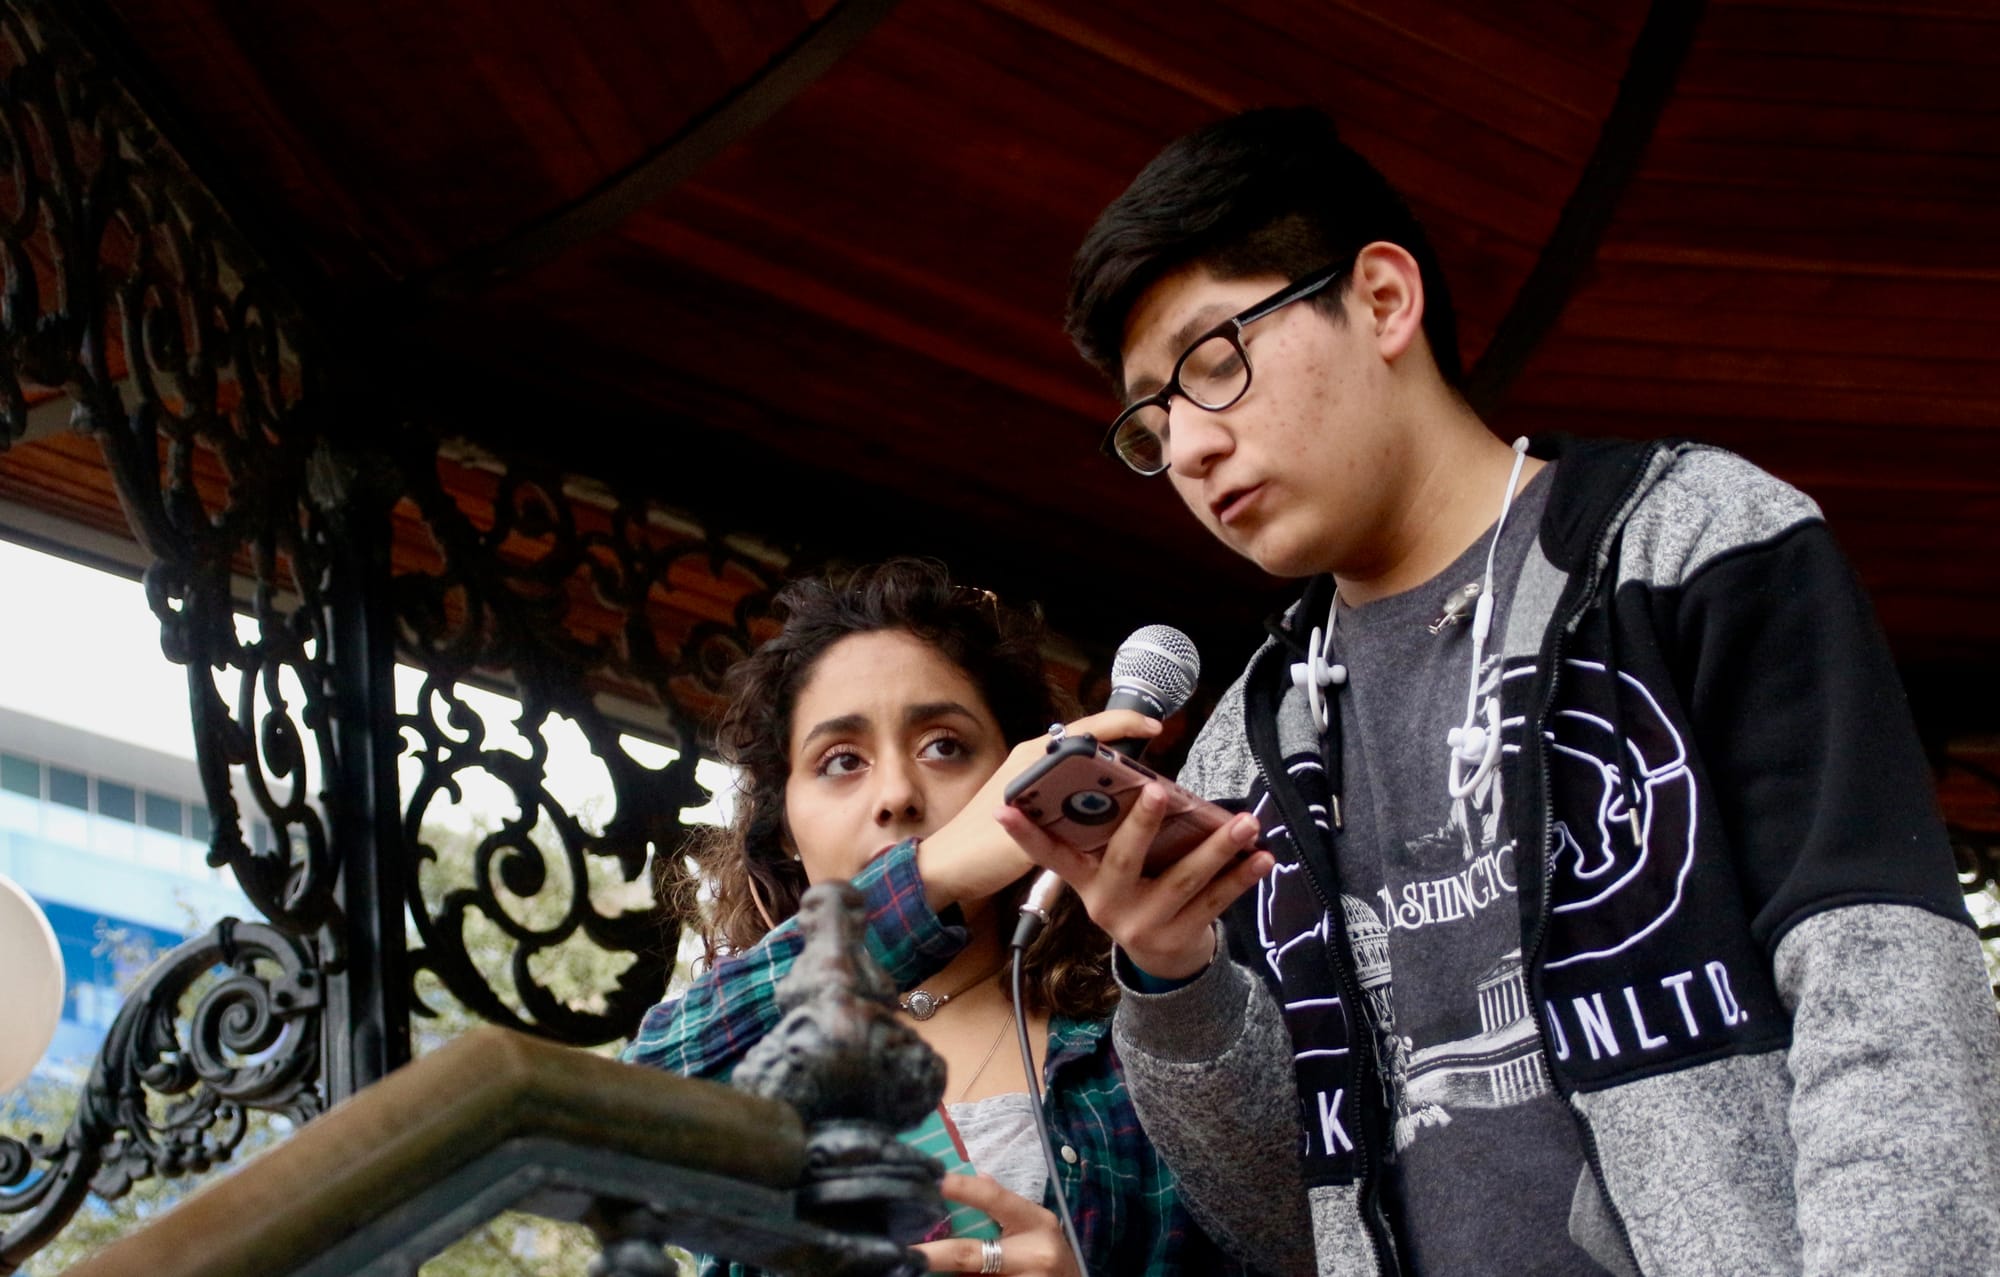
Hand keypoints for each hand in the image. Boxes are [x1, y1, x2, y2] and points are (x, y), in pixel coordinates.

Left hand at [912, 1174, 1080, 1275]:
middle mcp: (1033, 1254)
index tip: (933, 1181)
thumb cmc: (1050, 1255)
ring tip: (917, 1267)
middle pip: (972, 1253)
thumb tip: (977, 1177)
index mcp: (1036, 1222)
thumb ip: (1007, 1206)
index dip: (962, 1189)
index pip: (994, 1199)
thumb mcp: (1035, 1226)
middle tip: (906, 1251)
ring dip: (946, 1275)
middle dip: (936, 1254)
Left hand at [916, 710, 1161, 911]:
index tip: (1154, 730)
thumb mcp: (1025, 835)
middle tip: (1157, 766)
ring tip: (1145, 788)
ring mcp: (1034, 779)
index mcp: (1033, 758)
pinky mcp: (1035, 800)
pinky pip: (1075, 788)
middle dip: (1125, 749)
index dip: (1123, 725)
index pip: (1087, 729)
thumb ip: (1062, 817)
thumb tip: (1104, 803)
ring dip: (1113, 774)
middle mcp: (1034, 761)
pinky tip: (1116, 811)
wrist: (947, 870)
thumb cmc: (978, 851)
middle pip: (1090, 745)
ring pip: (1085, 768)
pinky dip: (1097, 793)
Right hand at [997, 782, 1270, 980]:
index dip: (1026, 834)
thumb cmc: (1135, 895)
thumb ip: (1109, 840)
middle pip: (1125, 859)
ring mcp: (1145, 924)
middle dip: (1142, 824)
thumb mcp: (1111, 875)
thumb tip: (1131, 788)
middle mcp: (1109, 905)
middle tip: (1159, 790)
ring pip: (1184, 880)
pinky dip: (1241, 878)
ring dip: (1217, 848)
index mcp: (1086, 883)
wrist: (1161, 962)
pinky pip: (1215, 902)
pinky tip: (1262, 857)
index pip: (1051, 854)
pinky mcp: (1181, 936)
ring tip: (1244, 822)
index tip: (1005, 808)